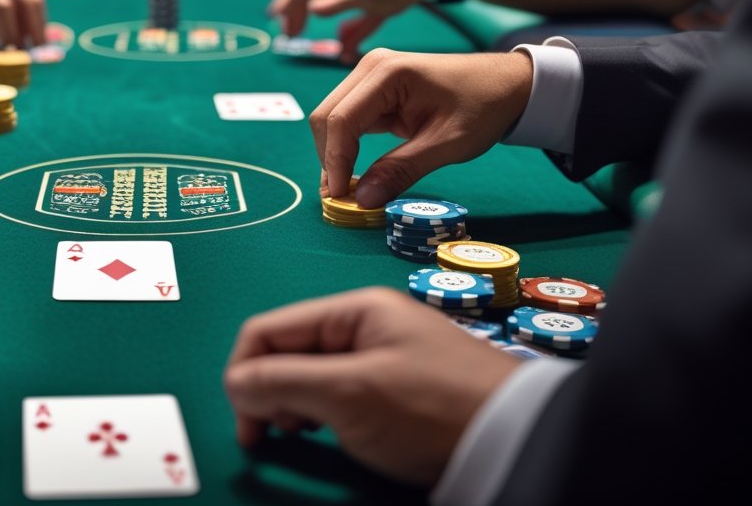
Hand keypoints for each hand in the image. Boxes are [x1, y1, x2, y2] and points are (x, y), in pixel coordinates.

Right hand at [224, 287, 518, 487]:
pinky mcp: (398, 389)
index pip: (269, 329)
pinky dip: (325, 414)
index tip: (247, 426)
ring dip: (296, 406)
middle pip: (288, 351)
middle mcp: (366, 325)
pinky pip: (340, 394)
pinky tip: (337, 434)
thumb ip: (281, 382)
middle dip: (270, 392)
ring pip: (312, 376)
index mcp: (353, 310)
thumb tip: (234, 384)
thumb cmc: (434, 408)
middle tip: (279, 435)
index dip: (245, 374)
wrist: (517, 440)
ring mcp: (383, 357)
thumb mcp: (348, 394)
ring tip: (310, 435)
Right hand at [312, 49, 532, 205]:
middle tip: (341, 199)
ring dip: (335, 155)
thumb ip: (401, 170)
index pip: (342, 120)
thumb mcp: (447, 143)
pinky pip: (349, 121)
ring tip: (348, 190)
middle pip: (327, 117)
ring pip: (333, 120)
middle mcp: (370, 68)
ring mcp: (370, 77)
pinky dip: (347, 148)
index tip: (340, 197)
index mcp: (387, 73)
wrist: (506, 85)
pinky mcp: (375, 91)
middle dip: (329, 159)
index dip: (335, 161)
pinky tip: (357, 173)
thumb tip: (362, 199)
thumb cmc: (482, 106)